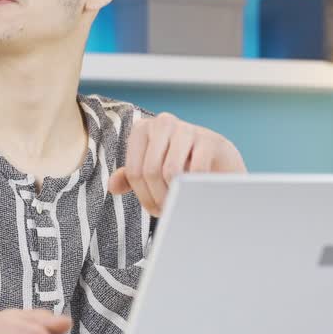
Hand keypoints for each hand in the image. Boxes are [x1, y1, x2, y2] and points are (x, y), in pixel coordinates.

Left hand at [106, 112, 245, 216]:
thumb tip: (112, 186)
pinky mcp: (210, 139)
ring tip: (182, 205)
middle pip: (150, 171)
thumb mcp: (151, 168)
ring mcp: (187, 128)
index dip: (144, 196)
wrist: (220, 159)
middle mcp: (162, 122)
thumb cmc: (180, 165)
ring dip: (176, 195)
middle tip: (171, 211)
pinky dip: (196, 189)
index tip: (155, 210)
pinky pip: (196, 171)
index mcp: (142, 129)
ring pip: (171, 171)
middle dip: (160, 198)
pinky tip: (199, 194)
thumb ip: (129, 177)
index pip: (134, 171)